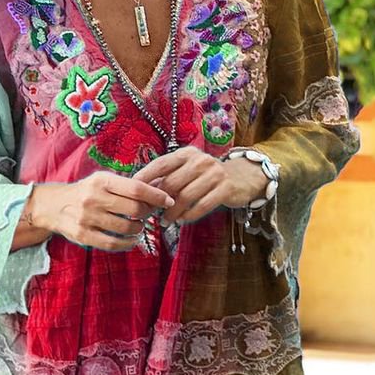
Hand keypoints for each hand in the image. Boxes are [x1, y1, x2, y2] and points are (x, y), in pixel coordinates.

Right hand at [28, 171, 174, 250]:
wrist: (53, 206)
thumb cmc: (86, 191)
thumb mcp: (102, 180)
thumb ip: (127, 186)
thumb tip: (160, 189)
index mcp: (101, 181)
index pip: (136, 188)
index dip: (156, 196)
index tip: (168, 200)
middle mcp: (93, 198)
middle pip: (134, 210)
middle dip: (148, 213)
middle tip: (150, 214)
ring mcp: (87, 218)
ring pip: (126, 228)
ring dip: (139, 229)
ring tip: (139, 226)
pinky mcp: (83, 235)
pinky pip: (113, 244)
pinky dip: (128, 244)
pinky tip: (132, 240)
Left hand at [132, 146, 268, 224]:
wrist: (242, 177)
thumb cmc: (206, 176)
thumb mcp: (187, 170)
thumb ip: (167, 178)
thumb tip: (141, 192)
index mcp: (186, 153)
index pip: (161, 164)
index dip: (145, 178)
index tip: (132, 192)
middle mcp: (200, 160)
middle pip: (172, 183)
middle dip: (158, 201)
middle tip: (149, 214)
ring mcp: (215, 174)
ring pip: (186, 197)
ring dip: (172, 212)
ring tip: (165, 221)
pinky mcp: (225, 188)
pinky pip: (202, 206)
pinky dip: (189, 216)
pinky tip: (181, 221)